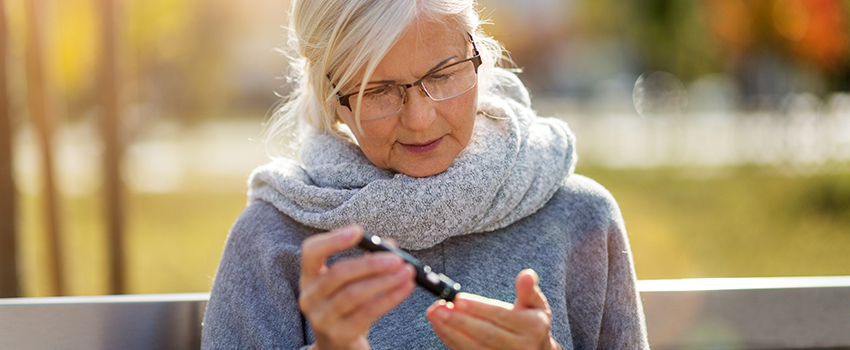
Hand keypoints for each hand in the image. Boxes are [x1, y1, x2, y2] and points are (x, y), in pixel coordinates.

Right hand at [299, 225, 415, 349]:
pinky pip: (367, 313)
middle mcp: (310, 297)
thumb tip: (390, 244)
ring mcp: (321, 319)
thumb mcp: (350, 283)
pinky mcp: (339, 335)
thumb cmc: (347, 307)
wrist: (337, 346)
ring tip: (407, 272)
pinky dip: (389, 298)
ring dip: (385, 281)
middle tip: (397, 258)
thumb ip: (366, 261)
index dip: (333, 239)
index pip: (311, 251)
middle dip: (371, 263)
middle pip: (338, 274)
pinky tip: (404, 289)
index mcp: (309, 276)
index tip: (359, 231)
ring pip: (354, 294)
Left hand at [426, 269, 561, 349]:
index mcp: (532, 327)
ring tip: (435, 316)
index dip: (478, 307)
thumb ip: (528, 289)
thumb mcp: (536, 304)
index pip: (501, 315)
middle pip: (486, 334)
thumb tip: (526, 275)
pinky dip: (452, 341)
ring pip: (474, 347)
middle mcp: (521, 347)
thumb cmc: (531, 322)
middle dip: (459, 320)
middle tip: (439, 308)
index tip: (458, 299)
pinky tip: (440, 328)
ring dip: (451, 332)